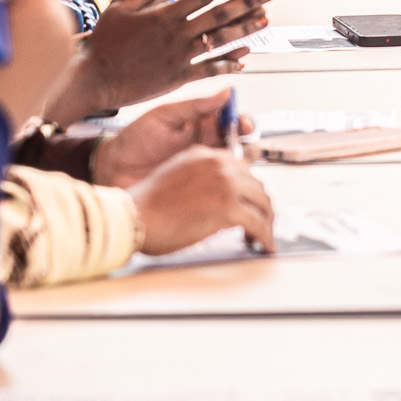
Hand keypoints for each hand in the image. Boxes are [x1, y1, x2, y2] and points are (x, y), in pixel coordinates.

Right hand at [46, 0, 272, 120]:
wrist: (95, 78)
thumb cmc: (104, 41)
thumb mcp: (118, 7)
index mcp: (164, 14)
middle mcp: (177, 34)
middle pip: (219, 15)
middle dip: (248, 1)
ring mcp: (180, 57)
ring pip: (219, 41)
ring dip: (245, 29)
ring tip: (265, 20)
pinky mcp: (179, 77)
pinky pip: (209, 69)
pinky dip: (227, 64)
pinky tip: (243, 59)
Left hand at [92, 85, 252, 187]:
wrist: (113, 170)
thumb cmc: (134, 140)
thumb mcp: (163, 117)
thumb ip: (194, 106)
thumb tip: (226, 92)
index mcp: (200, 122)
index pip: (231, 118)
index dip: (241, 120)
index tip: (240, 123)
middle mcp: (206, 143)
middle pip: (240, 141)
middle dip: (246, 142)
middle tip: (238, 145)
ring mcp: (203, 165)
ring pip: (236, 164)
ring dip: (241, 163)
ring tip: (233, 165)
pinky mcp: (199, 187)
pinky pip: (222, 184)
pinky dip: (230, 183)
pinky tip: (225, 181)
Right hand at [126, 148, 275, 254]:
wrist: (134, 217)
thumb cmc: (147, 206)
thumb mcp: (178, 177)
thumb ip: (201, 179)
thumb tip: (219, 197)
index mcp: (205, 155)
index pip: (242, 169)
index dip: (249, 189)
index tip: (252, 203)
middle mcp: (219, 164)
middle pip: (256, 185)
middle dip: (260, 206)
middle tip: (260, 222)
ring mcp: (226, 184)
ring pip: (262, 203)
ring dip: (266, 222)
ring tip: (262, 236)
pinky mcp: (228, 208)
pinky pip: (258, 224)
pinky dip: (265, 236)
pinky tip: (265, 245)